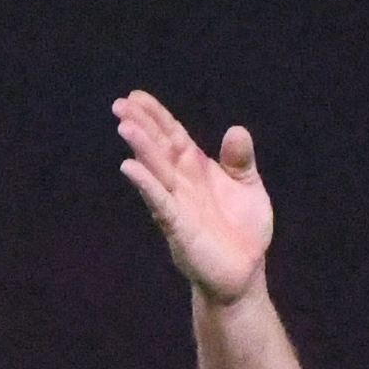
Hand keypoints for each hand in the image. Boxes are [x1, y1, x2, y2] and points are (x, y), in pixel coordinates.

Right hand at [114, 90, 273, 304]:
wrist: (244, 272)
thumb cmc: (244, 228)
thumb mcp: (248, 186)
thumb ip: (240, 159)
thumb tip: (237, 130)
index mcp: (196, 168)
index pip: (172, 136)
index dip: (156, 116)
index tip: (136, 96)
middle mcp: (182, 182)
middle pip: (158, 148)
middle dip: (141, 126)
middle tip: (120, 104)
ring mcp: (177, 204)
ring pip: (156, 171)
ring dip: (141, 150)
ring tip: (125, 127)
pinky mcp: (178, 228)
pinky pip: (160, 202)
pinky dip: (147, 185)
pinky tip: (130, 168)